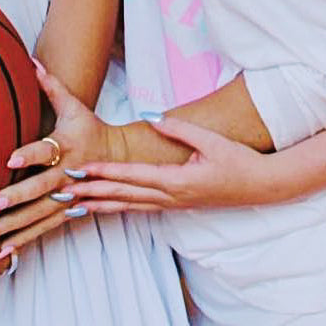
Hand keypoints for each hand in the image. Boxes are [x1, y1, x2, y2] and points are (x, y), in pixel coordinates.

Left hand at [0, 65, 113, 252]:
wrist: (122, 158)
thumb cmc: (90, 128)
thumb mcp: (74, 105)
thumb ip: (50, 86)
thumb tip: (30, 61)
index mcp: (67, 146)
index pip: (46, 150)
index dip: (29, 155)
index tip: (10, 160)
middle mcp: (67, 174)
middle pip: (40, 188)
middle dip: (17, 198)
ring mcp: (69, 197)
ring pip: (39, 214)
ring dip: (14, 226)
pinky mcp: (69, 212)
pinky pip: (45, 228)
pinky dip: (25, 240)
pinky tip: (5, 252)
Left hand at [52, 116, 285, 212]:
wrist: (263, 186)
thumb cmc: (239, 161)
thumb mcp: (211, 141)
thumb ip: (180, 129)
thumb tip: (153, 117)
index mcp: (177, 181)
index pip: (132, 177)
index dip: (104, 174)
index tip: (80, 170)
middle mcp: (171, 197)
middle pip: (123, 195)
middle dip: (91, 193)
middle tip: (63, 191)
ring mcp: (174, 204)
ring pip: (129, 205)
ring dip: (101, 204)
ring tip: (74, 203)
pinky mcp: (178, 205)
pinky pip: (141, 208)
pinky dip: (119, 208)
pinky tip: (105, 207)